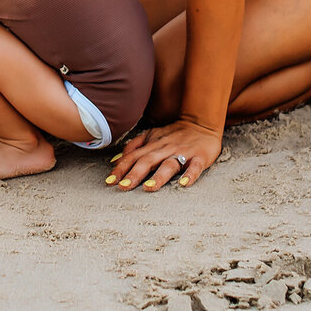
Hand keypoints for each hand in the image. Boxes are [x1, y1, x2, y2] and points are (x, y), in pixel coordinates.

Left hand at [105, 119, 222, 191]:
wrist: (201, 122)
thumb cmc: (173, 133)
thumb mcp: (151, 135)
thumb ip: (133, 146)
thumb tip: (115, 161)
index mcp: (152, 145)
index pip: (133, 157)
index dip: (120, 168)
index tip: (109, 182)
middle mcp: (165, 149)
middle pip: (147, 161)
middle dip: (134, 174)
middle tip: (123, 187)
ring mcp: (183, 153)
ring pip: (169, 164)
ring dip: (158, 176)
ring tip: (148, 188)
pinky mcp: (200, 157)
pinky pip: (195, 167)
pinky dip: (190, 175)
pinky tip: (184, 184)